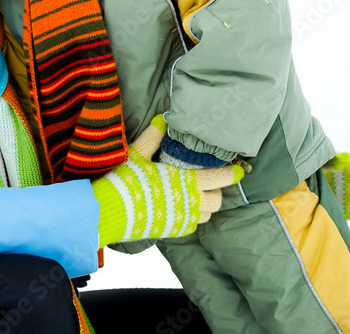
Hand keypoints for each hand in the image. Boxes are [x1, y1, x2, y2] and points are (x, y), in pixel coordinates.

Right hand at [91, 116, 244, 247]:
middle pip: (218, 200)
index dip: (232, 174)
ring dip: (205, 205)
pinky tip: (180, 207)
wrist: (109, 211)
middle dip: (217, 191)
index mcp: (186, 182)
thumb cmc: (125, 180)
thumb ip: (153, 137)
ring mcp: (183, 219)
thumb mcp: (138, 154)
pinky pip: (192, 224)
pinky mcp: (173, 231)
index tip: (240, 170)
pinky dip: (191, 216)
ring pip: (207, 214)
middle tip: (210, 182)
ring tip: (195, 195)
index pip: (219, 178)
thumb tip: (163, 118)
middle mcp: (190, 203)